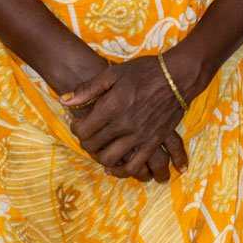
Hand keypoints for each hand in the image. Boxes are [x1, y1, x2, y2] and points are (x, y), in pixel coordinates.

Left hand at [61, 55, 188, 181]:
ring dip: (100, 156)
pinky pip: (134, 166)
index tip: (79, 123)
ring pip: (110, 159)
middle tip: (89, 135)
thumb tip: (65, 101)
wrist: (178, 76)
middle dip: (86, 142)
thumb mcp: (114, 73)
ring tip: (101, 148)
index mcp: (113, 106)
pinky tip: (116, 165)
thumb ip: (89, 88)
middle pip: (94, 145)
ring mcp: (139, 136)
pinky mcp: (153, 143)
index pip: (83, 130)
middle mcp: (124, 124)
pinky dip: (122, 170)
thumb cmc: (145, 71)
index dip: (77, 128)